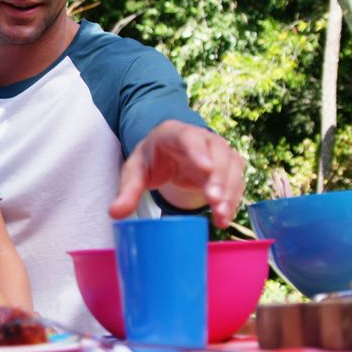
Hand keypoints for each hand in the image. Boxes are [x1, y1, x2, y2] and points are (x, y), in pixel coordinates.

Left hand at [110, 120, 244, 227]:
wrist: (168, 155)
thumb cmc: (151, 159)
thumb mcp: (135, 172)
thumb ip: (127, 191)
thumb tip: (115, 214)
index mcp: (176, 134)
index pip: (189, 137)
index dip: (198, 151)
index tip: (204, 168)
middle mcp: (203, 139)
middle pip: (217, 152)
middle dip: (218, 176)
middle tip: (213, 199)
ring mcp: (219, 153)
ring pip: (231, 168)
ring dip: (228, 191)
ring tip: (220, 214)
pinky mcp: (228, 169)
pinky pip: (236, 182)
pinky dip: (232, 200)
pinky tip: (223, 218)